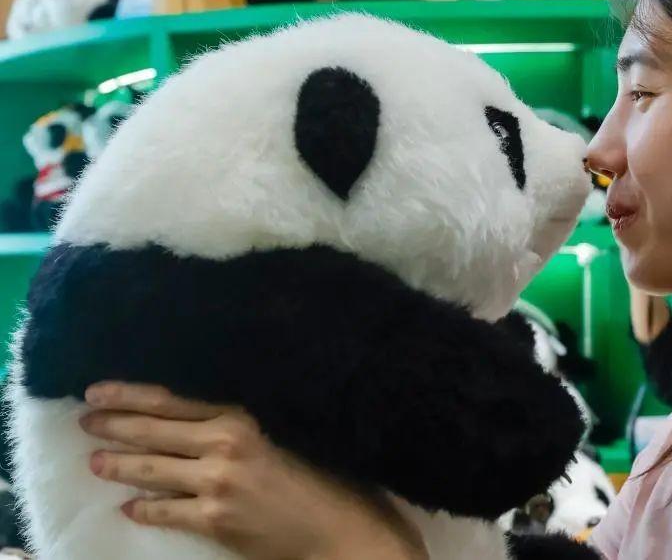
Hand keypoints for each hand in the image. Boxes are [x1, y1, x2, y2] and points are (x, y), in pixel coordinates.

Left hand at [79, 381, 426, 559]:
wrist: (341, 527)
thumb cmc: (325, 474)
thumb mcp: (287, 430)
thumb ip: (245, 421)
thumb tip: (203, 413)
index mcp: (243, 415)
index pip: (173, 400)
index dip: (131, 394)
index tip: (100, 389)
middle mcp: (224, 443)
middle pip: (154, 430)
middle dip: (114, 424)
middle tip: (85, 419)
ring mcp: (215, 483)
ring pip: (152, 470)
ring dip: (119, 464)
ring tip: (96, 461)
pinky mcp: (214, 520)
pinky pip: (166, 511)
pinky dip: (144, 507)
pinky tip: (129, 506)